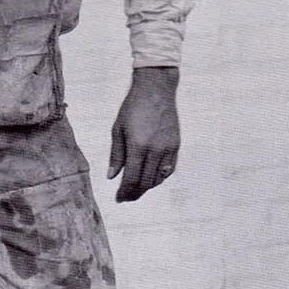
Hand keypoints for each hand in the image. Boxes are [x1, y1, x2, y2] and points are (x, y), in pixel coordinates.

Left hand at [107, 67, 179, 201]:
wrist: (156, 90)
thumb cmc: (132, 107)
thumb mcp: (118, 129)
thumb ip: (116, 155)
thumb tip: (112, 177)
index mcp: (138, 146)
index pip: (132, 178)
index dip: (124, 192)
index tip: (118, 199)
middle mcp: (155, 150)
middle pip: (146, 182)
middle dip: (134, 193)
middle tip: (126, 197)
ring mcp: (168, 148)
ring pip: (158, 178)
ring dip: (147, 187)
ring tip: (136, 190)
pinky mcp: (176, 145)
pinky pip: (169, 169)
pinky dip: (159, 177)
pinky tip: (151, 179)